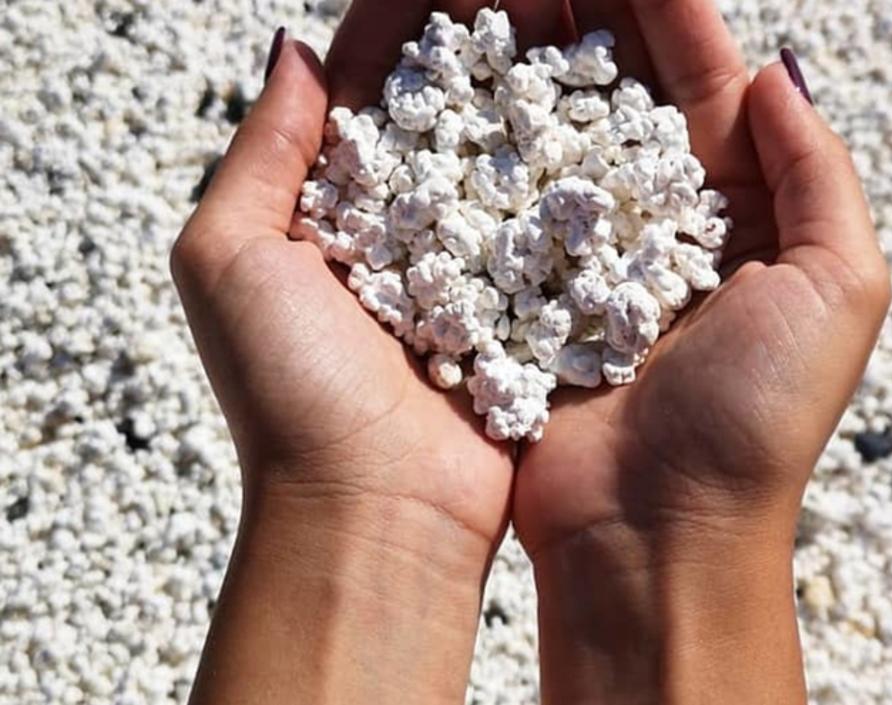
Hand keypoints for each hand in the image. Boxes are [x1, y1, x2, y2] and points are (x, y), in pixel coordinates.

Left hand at [172, 6, 541, 700]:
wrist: (375, 514)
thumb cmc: (289, 394)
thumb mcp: (229, 261)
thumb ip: (259, 152)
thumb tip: (290, 47)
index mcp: (328, 206)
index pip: (369, 82)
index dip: (410, 19)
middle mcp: (402, 228)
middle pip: (448, 107)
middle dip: (490, 41)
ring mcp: (469, 266)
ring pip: (507, 156)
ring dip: (539, 91)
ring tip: (582, 24)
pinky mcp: (523, 308)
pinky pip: (552, 225)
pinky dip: (576, 172)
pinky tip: (610, 116)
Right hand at [509, 1, 889, 701]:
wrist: (654, 534)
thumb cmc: (753, 423)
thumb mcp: (835, 291)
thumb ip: (815, 174)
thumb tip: (777, 68)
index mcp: (732, 213)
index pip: (697, 81)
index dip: (662, 12)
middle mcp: (653, 225)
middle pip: (616, 96)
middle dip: (580, 24)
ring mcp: (580, 257)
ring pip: (551, 138)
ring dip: (525, 69)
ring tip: (489, 8)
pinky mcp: (520, 295)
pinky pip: (500, 206)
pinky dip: (480, 150)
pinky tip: (451, 93)